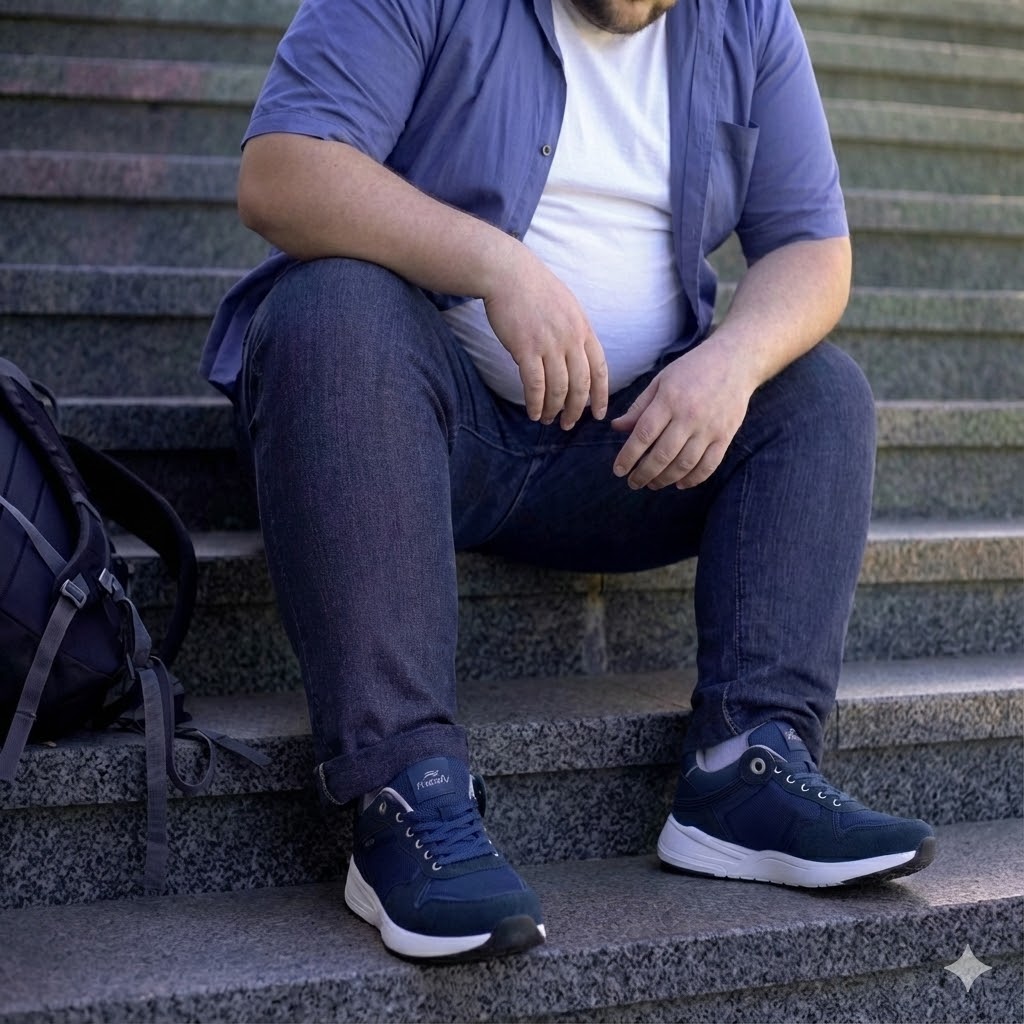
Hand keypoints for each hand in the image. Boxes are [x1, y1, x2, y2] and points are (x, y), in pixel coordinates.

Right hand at [483, 245, 607, 428]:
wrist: (508, 273)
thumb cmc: (534, 289)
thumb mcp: (567, 307)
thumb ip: (575, 332)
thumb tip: (577, 358)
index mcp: (583, 329)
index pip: (600, 370)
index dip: (601, 395)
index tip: (599, 413)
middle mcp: (570, 339)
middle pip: (580, 385)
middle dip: (576, 410)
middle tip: (569, 425)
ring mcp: (549, 344)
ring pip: (558, 388)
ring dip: (554, 409)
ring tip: (547, 420)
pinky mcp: (526, 348)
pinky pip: (534, 384)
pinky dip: (535, 403)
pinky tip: (532, 412)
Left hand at [611, 340, 755, 489]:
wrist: (734, 361)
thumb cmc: (692, 370)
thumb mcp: (661, 381)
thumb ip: (639, 407)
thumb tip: (617, 428)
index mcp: (669, 399)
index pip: (644, 434)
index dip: (629, 456)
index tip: (618, 470)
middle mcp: (689, 415)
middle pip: (662, 454)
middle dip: (644, 473)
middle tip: (633, 483)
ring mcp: (710, 428)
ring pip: (684, 464)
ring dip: (665, 479)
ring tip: (652, 484)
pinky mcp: (725, 435)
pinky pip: (709, 465)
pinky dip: (693, 479)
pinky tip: (679, 483)